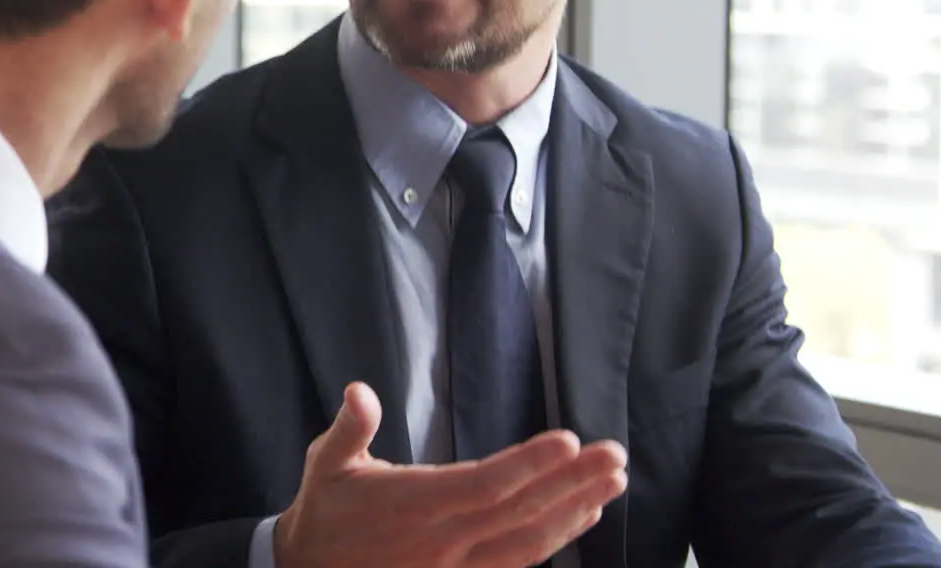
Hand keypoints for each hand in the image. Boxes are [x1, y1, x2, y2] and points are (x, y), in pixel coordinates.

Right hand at [274, 382, 627, 567]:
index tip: (570, 441)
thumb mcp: (326, 464)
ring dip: (575, 512)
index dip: (530, 466)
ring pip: (528, 545)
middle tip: (616, 456)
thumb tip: (358, 391)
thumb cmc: (325, 511)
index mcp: (414, 506)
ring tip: (613, 482)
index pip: (484, 485)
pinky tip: (583, 516)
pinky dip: (555, 540)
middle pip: (520, 513)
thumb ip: (350, 428)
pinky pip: (516, 565)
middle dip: (573, 484)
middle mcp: (442, 542)